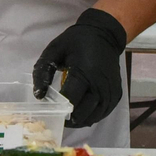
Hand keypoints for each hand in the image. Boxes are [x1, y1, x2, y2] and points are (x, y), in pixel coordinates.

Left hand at [32, 8, 126, 128]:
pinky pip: (104, 112)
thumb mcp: (54, 50)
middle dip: (70, 119)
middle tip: (60, 117)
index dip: (60, 109)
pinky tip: (83, 113)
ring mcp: (111, 90)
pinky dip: (92, 116)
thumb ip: (42, 71)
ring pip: (95, 116)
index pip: (71, 99)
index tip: (51, 110)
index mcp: (84, 72)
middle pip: (84, 112)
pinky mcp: (116, 94)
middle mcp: (100, 84)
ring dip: (81, 120)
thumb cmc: (77, 42)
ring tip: (70, 118)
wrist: (105, 34)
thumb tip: (39, 95)